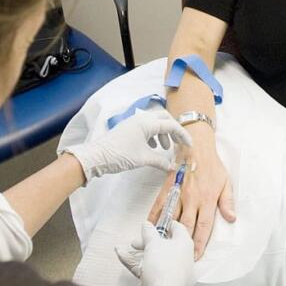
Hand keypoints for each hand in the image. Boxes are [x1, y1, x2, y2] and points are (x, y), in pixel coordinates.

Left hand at [63, 109, 192, 180]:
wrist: (97, 156)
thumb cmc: (121, 155)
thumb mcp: (143, 159)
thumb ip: (160, 161)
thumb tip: (172, 167)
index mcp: (147, 122)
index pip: (171, 125)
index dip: (182, 135)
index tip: (189, 145)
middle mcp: (141, 118)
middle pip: (164, 118)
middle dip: (173, 130)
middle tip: (178, 143)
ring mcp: (134, 122)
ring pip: (154, 122)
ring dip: (162, 133)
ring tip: (164, 148)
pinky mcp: (128, 128)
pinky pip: (146, 127)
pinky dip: (153, 135)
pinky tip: (151, 147)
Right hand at [116, 221, 195, 285]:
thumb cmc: (163, 267)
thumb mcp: (153, 243)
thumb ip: (149, 231)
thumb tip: (147, 225)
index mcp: (185, 243)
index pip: (178, 228)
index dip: (166, 224)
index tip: (156, 223)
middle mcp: (183, 256)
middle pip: (165, 244)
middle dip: (147, 241)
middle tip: (137, 241)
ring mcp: (175, 270)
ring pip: (156, 257)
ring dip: (140, 252)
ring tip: (125, 249)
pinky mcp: (165, 281)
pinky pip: (151, 268)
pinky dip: (138, 263)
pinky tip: (122, 256)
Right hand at [147, 128, 234, 259]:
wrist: (195, 146)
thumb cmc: (212, 165)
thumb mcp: (226, 182)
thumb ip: (227, 201)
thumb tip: (231, 218)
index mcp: (207, 199)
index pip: (203, 226)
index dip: (199, 243)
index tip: (196, 256)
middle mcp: (191, 199)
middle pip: (185, 227)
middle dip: (183, 245)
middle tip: (179, 259)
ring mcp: (177, 194)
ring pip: (170, 219)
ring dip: (166, 235)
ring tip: (162, 249)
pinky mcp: (166, 189)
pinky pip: (158, 206)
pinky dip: (153, 218)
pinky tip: (150, 229)